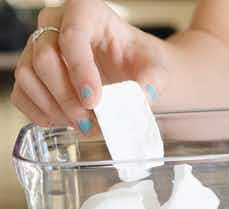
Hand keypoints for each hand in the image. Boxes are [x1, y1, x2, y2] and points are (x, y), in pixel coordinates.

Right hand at [11, 0, 166, 132]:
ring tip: (81, 125)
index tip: (94, 101)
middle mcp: (55, 24)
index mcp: (86, 11)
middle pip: (44, 58)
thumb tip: (143, 96)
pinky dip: (39, 113)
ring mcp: (37, 47)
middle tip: (88, 121)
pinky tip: (63, 122)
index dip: (80, 71)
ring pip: (27, 76)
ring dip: (53, 107)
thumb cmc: (139, 60)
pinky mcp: (31, 71)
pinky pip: (21, 93)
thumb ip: (153, 79)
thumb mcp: (156, 67)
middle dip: (66, 96)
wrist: (131, 69)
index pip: (73, 37)